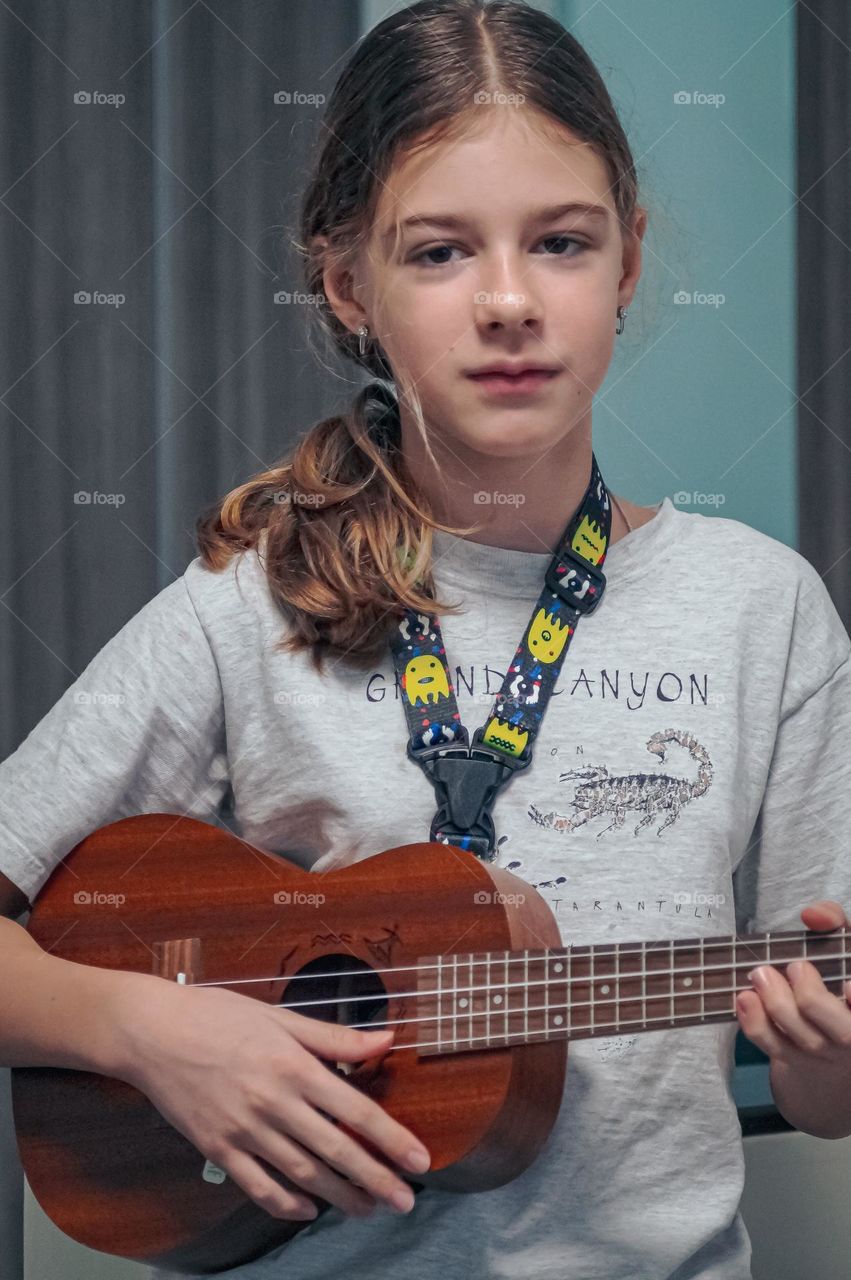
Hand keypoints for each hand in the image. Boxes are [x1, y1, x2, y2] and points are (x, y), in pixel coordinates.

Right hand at [110, 972, 430, 1221]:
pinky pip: (258, 1186)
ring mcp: (244, 1130)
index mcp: (293, 1066)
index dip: (392, 1139)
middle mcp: (273, 1103)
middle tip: (405, 1201)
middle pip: (335, 1151)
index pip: (356, 1110)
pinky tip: (308, 1209)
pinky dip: (286, 1204)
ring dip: (339, 1196)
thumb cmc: (217, 1015)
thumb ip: (334, 1037)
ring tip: (368, 1209)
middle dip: (376, 1179)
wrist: (152, 1032)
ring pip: (302, 1175)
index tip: (420, 1160)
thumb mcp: (280, 1016)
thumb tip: (386, 1040)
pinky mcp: (218, 1148)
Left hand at [735, 900, 850, 1114]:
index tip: (847, 986)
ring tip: (760, 974)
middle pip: (844, 1033)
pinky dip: (756, 1024)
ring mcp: (829, 1055)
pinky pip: (776, 1048)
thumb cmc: (837, 976)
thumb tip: (813, 914)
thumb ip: (834, 922)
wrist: (827, 1030)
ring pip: (807, 1042)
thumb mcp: (842, 947)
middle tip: (795, 967)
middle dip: (813, 999)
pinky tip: (744, 998)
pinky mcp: (798, 1062)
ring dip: (778, 1007)